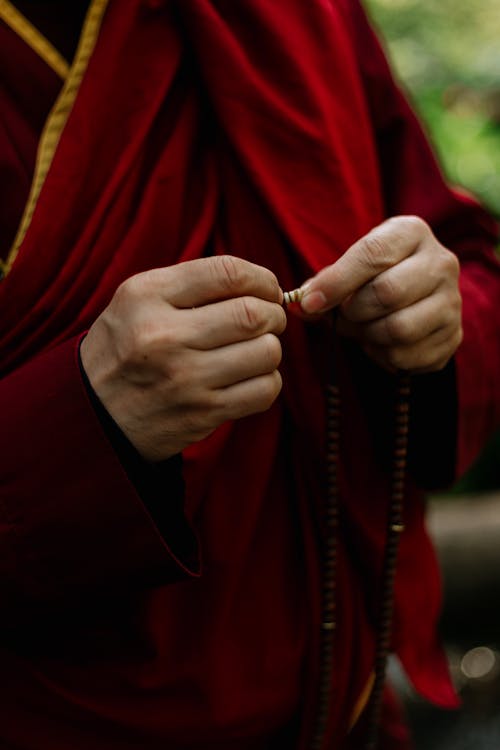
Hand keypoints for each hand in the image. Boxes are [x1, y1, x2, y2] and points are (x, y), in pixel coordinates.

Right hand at [80, 256, 285, 461]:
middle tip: (270, 320)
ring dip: (270, 349)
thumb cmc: (128, 346)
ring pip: (266, 353)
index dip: (262, 279)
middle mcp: (164, 335)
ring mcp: (184, 378)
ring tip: (254, 350)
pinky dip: (268, 381)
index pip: (227, 273)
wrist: (93, 411)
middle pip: (254, 314)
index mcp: (147, 296)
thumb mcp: (139, 299)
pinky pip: (264, 391)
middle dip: (274, 315)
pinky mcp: (202, 413)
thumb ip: (193, 284)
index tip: (267, 289)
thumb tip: (263, 285)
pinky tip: (250, 377)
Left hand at [298, 216, 461, 372]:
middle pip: (387, 293)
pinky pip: (407, 357)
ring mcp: (452, 302)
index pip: (372, 254)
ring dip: (368, 336)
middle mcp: (441, 262)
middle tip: (345, 315)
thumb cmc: (373, 278)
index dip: (336, 282)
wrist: (416, 298)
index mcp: (411, 233)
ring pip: (398, 329)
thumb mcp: (350, 269)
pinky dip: (383, 356)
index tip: (310, 302)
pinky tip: (381, 343)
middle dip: (354, 311)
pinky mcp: (454, 337)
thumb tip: (297, 305)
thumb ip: (323, 284)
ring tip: (364, 328)